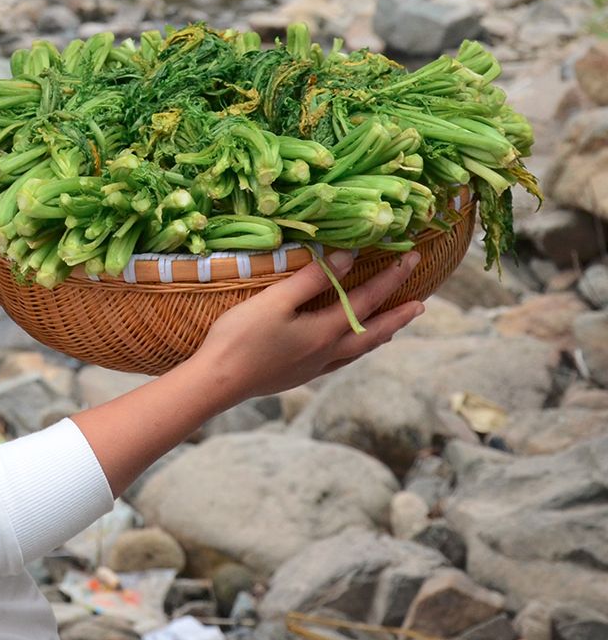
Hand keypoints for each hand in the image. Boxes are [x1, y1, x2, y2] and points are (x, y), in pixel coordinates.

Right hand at [189, 251, 426, 402]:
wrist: (218, 381)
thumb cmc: (241, 337)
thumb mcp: (274, 301)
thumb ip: (310, 279)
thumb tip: (346, 257)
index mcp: (325, 331)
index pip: (366, 300)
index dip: (390, 279)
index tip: (411, 260)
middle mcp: (328, 352)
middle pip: (373, 332)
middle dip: (398, 315)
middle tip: (422, 305)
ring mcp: (315, 367)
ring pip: (359, 350)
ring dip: (381, 335)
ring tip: (395, 327)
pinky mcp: (300, 375)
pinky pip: (341, 361)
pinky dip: (356, 350)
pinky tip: (348, 349)